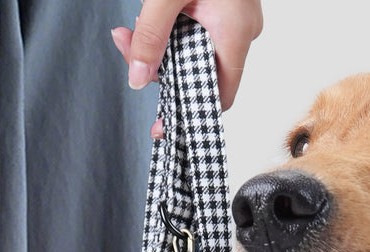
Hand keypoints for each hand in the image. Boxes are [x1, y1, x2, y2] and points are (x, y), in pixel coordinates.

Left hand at [111, 0, 262, 111]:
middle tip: (127, 45)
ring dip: (163, 42)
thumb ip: (150, 34)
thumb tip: (137, 76)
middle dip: (160, 64)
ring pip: (197, 49)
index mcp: (235, 34)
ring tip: (135, 23)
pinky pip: (202, 30)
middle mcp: (242, 31)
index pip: (218, 94)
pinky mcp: (229, 5)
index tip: (163, 122)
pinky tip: (156, 11)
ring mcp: (238, 18)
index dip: (190, 109)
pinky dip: (176, 27)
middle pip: (201, 71)